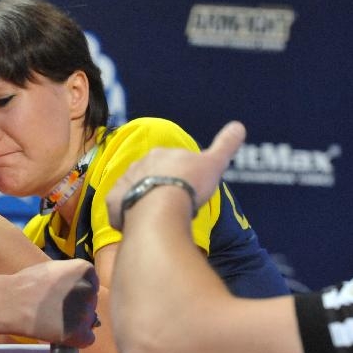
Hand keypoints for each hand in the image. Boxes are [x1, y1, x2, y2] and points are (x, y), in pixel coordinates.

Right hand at [15, 259, 99, 347]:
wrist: (12, 302)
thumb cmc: (27, 283)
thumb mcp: (54, 268)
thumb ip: (71, 277)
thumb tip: (80, 289)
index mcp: (86, 270)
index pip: (91, 284)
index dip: (76, 291)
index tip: (61, 294)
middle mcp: (91, 290)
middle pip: (90, 302)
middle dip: (77, 306)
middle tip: (56, 307)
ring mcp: (86, 313)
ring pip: (89, 320)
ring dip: (75, 322)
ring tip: (54, 320)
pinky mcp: (80, 333)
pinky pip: (87, 339)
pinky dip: (75, 339)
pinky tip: (60, 333)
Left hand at [106, 121, 246, 229]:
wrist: (161, 205)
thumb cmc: (189, 184)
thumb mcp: (214, 163)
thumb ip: (225, 145)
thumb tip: (238, 126)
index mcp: (161, 154)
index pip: (171, 163)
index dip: (181, 176)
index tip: (189, 189)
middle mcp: (139, 164)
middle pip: (150, 176)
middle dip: (159, 187)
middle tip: (174, 205)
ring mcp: (124, 183)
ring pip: (133, 191)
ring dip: (142, 201)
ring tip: (157, 217)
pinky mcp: (113, 202)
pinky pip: (118, 209)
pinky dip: (125, 216)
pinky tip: (137, 225)